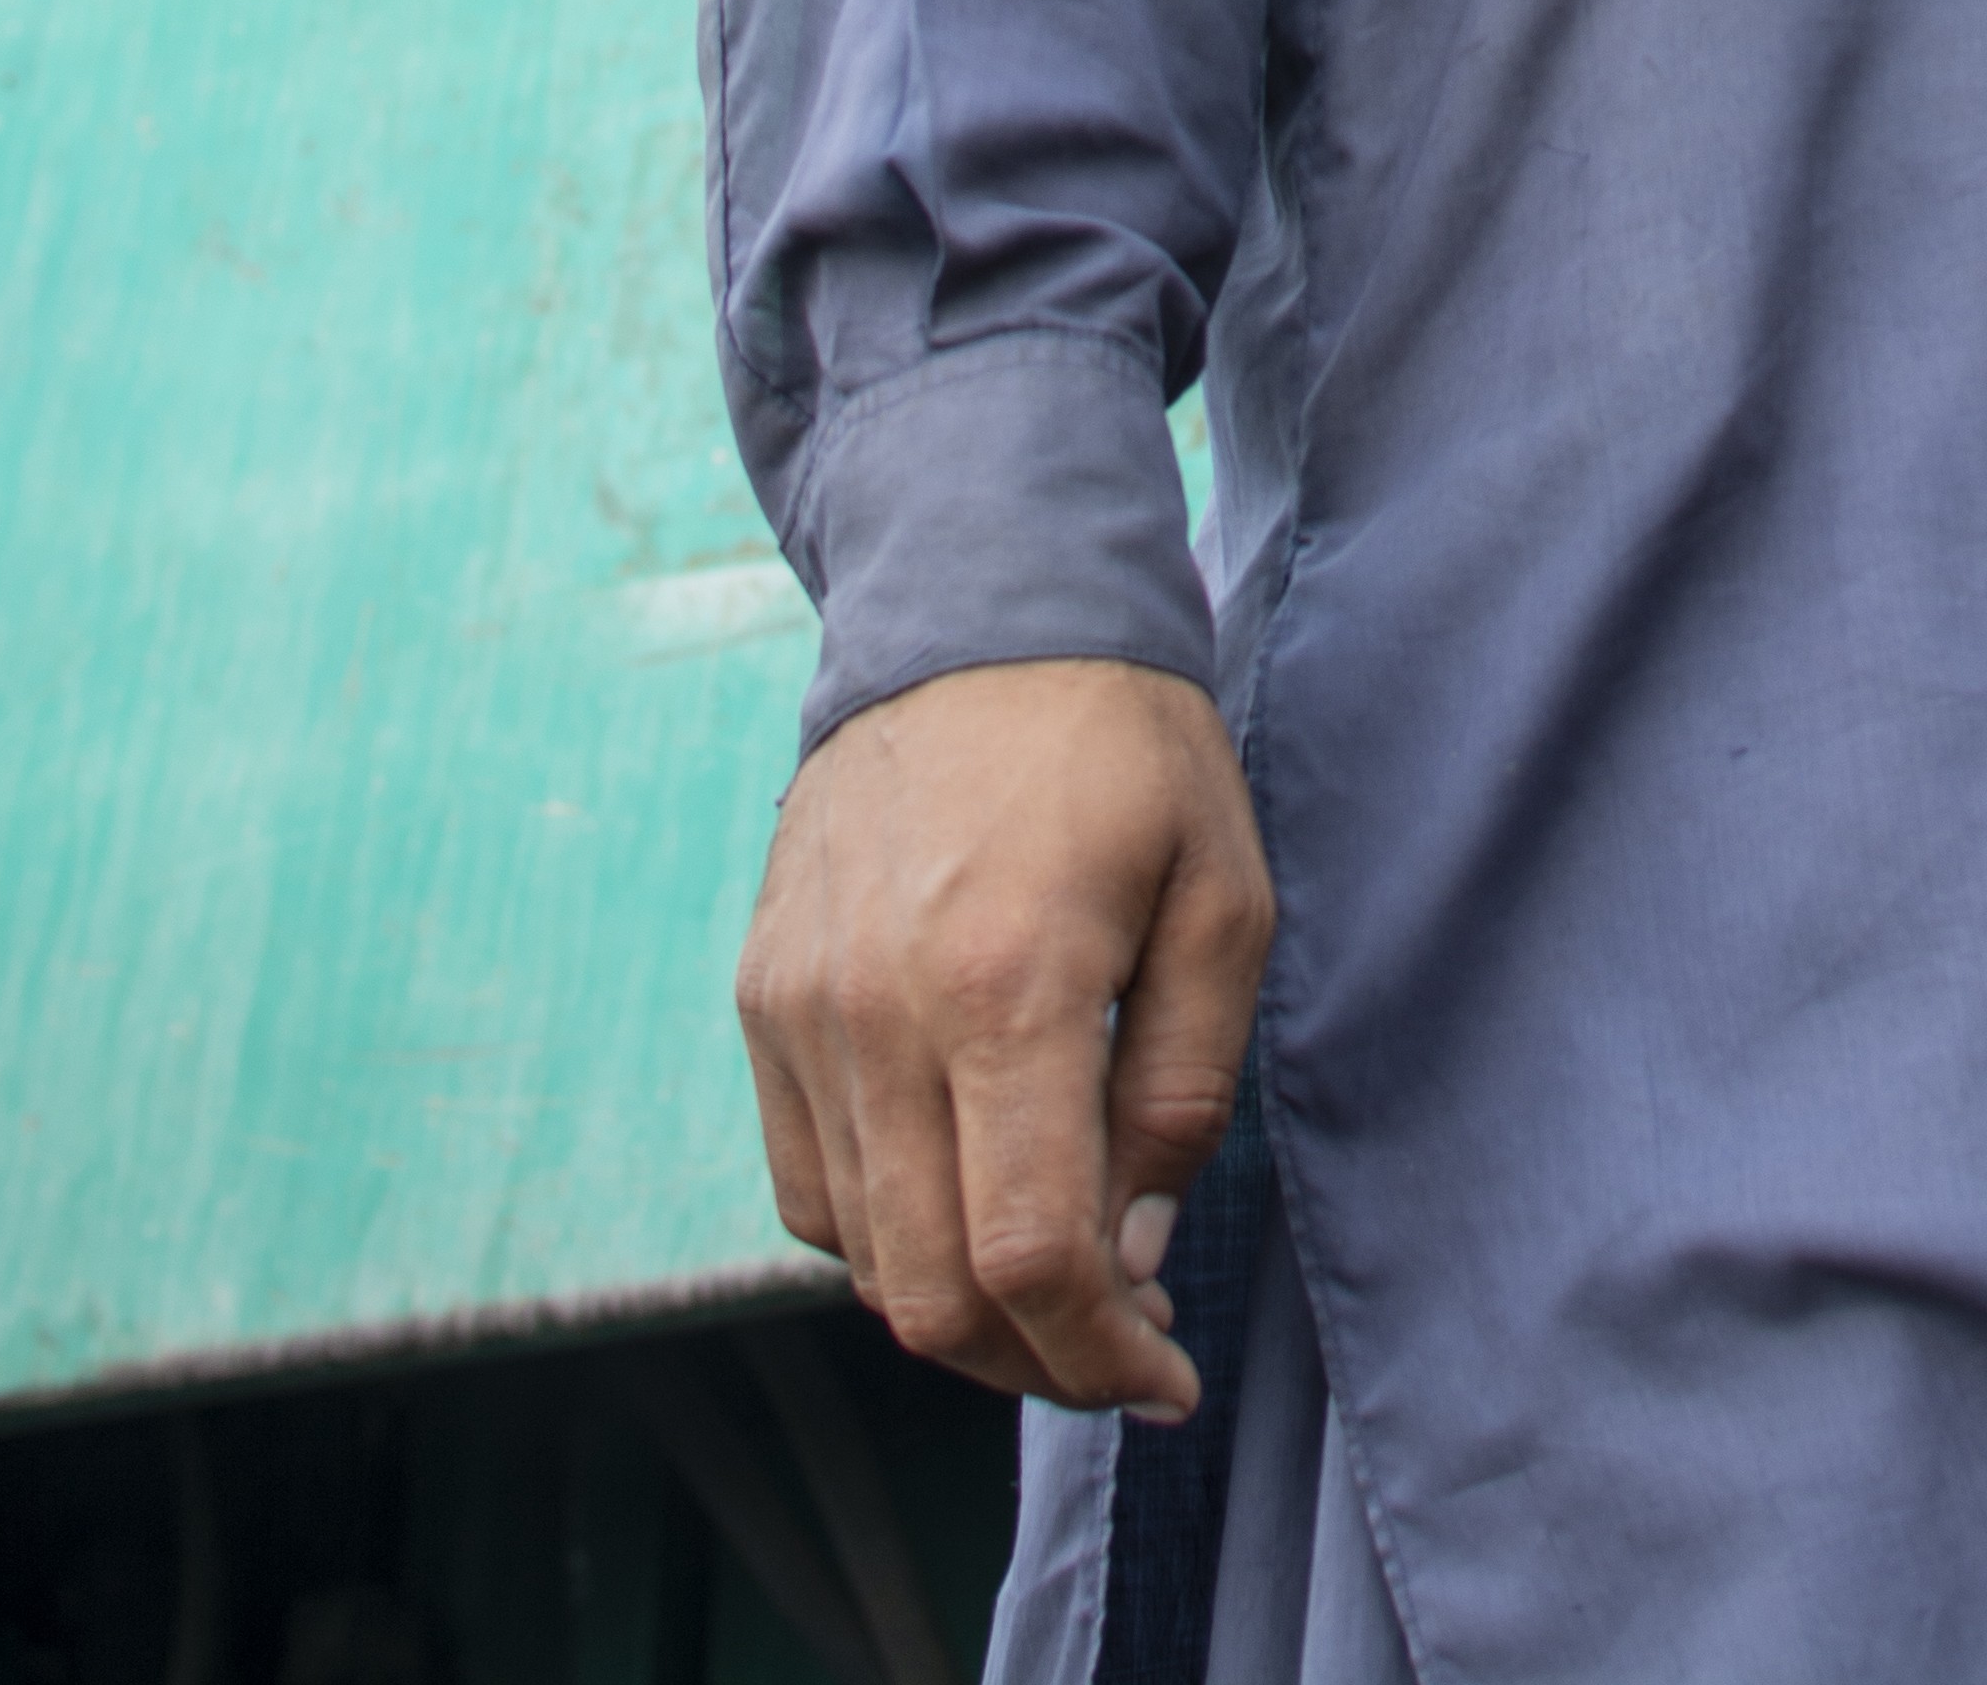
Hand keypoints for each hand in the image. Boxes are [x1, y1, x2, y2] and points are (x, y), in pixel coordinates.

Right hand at [736, 657, 1275, 1413]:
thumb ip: (1181, 1088)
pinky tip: (970, 1194)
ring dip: (964, 1309)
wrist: (976, 607)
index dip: (1103, 1358)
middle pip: (932, 1293)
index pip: (1032, 1259)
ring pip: (862, 1256)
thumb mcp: (1223, 896)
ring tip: (1063, 1277)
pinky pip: (809, 1183)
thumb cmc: (1126, 748)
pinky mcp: (763, 994)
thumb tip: (1130, 1253)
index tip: (1165, 1379)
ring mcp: (802, 1009)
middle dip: (1038, 1364)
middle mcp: (877, 1015)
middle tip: (1125, 1351)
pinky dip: (887, 1234)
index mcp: (1007, 986)